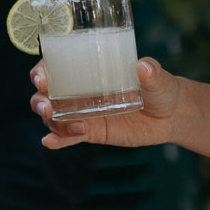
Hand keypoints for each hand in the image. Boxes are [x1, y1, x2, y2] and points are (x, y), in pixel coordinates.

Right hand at [33, 55, 182, 149]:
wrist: (170, 115)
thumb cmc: (159, 87)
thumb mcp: (157, 77)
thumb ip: (151, 72)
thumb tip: (144, 66)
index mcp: (87, 69)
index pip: (53, 67)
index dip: (41, 71)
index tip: (42, 78)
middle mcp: (78, 91)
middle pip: (45, 94)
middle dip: (39, 100)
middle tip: (47, 106)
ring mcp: (82, 112)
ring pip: (54, 117)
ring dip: (51, 121)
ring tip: (71, 126)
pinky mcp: (90, 132)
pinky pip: (68, 137)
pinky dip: (57, 140)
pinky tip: (49, 143)